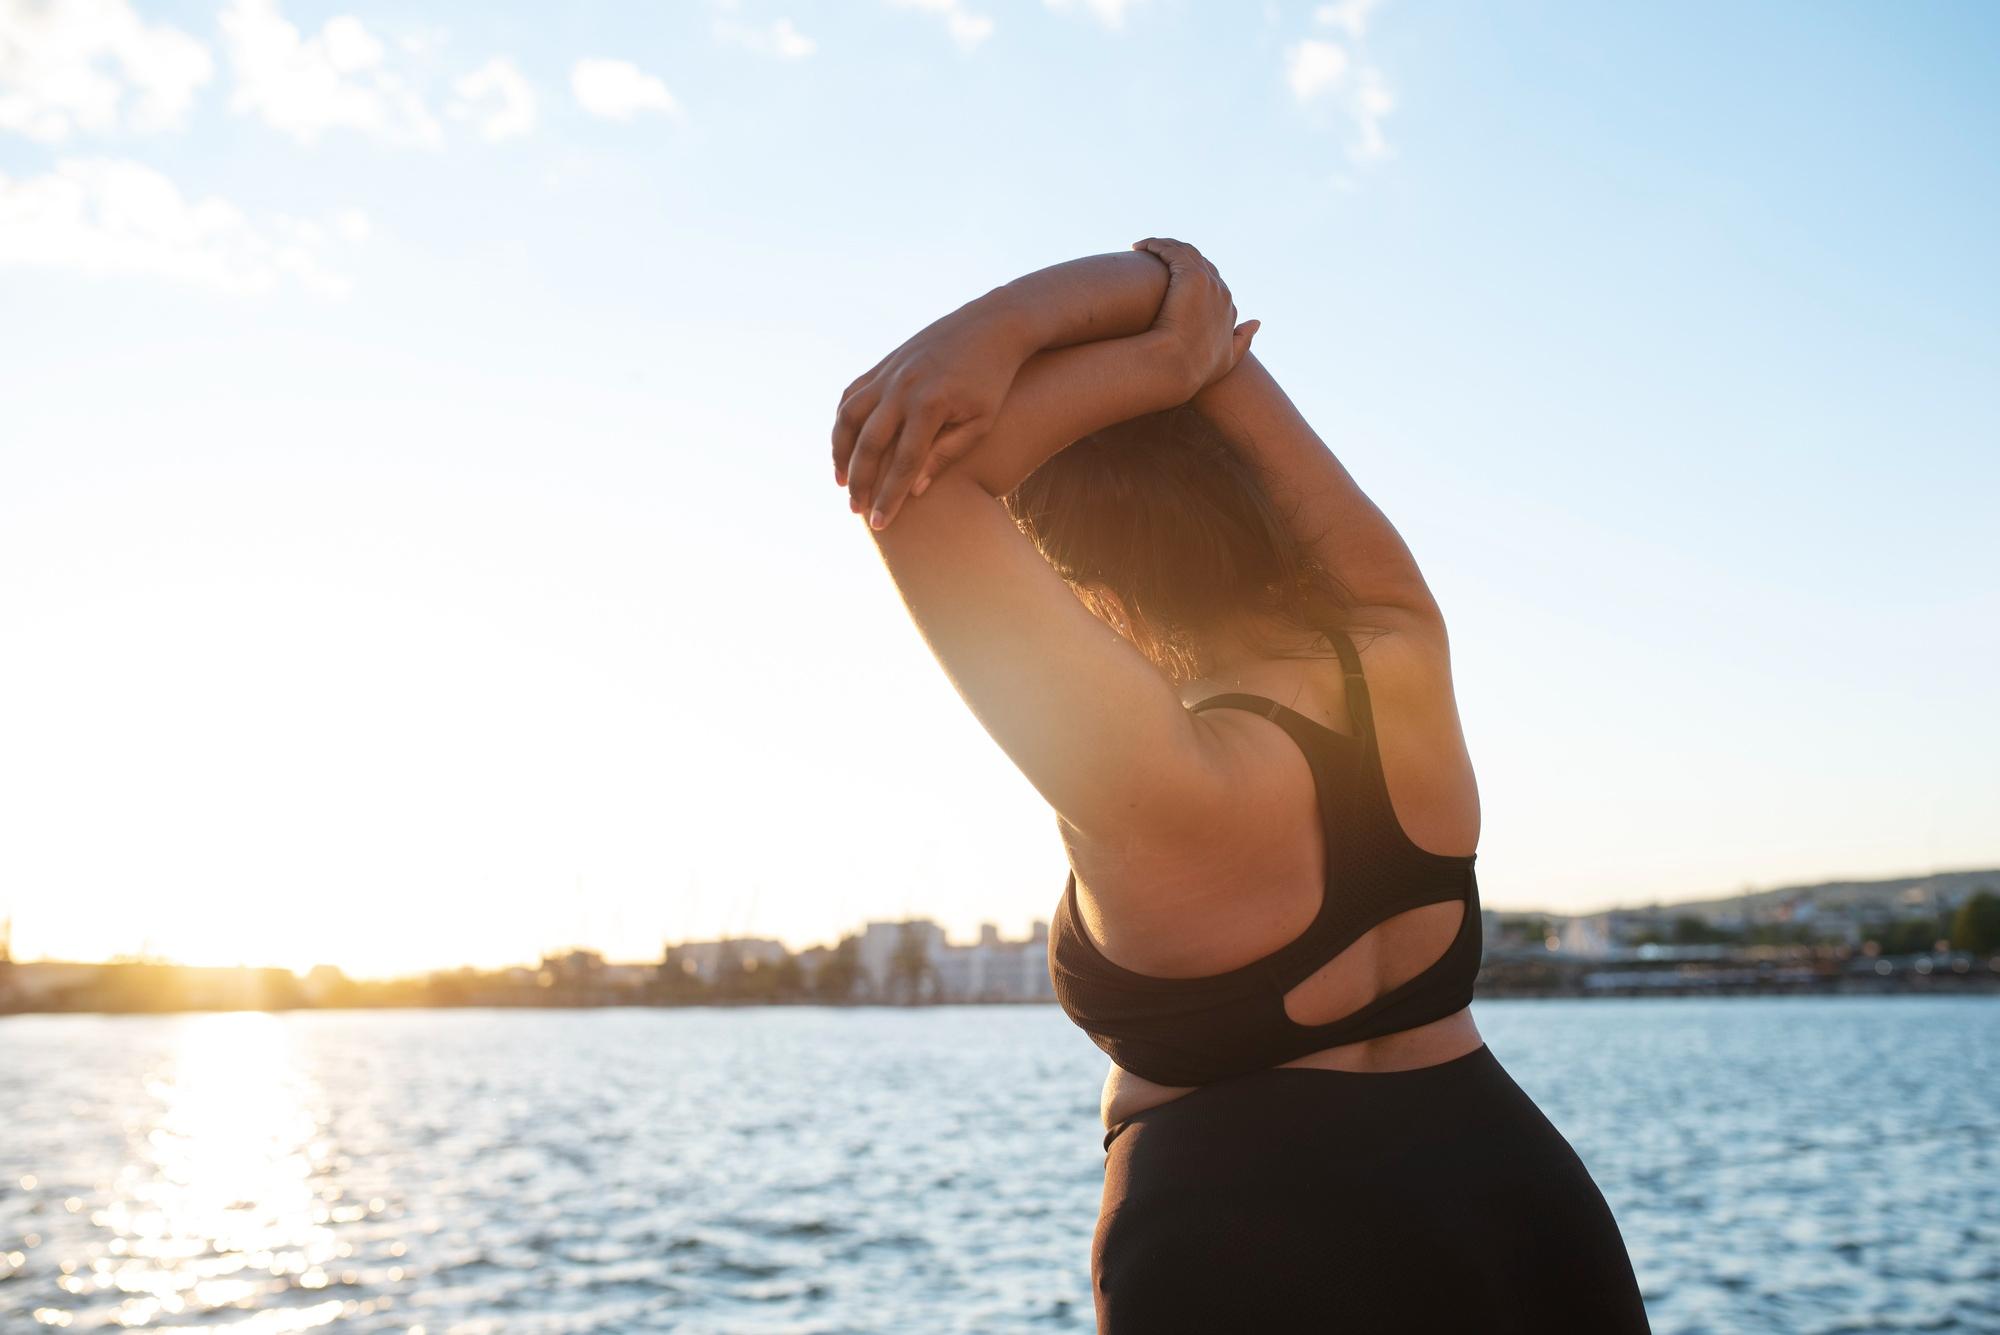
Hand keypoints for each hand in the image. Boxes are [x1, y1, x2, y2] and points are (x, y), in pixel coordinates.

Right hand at [831, 296, 1034, 528]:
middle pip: (870, 444)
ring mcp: (889, 372)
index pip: (904, 463)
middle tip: (855, 510)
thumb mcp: (980, 422)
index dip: (889, 496)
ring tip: (841, 481)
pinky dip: (843, 421)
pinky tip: (845, 445)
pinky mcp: (885, 363)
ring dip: (840, 452)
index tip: (880, 524)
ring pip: (849, 417)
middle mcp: (902, 387)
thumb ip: (947, 455)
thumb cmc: (993, 381)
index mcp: (930, 405)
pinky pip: (852, 394)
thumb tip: (915, 491)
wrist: (992, 325)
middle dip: (860, 482)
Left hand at [1131, 237, 1258, 392]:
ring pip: (1185, 252)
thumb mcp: (1227, 359)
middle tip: (1153, 258)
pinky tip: (1140, 246)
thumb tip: (1257, 322)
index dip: (1192, 275)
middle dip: (1177, 256)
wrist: (1177, 366)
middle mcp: (1221, 291)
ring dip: (1164, 246)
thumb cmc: (1195, 370)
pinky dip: (1156, 244)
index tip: (1170, 277)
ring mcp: (1208, 281)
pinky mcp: (1192, 276)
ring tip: (1143, 248)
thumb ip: (1243, 340)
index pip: (1212, 281)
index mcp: (1227, 307)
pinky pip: (1172, 250)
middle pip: (1200, 262)